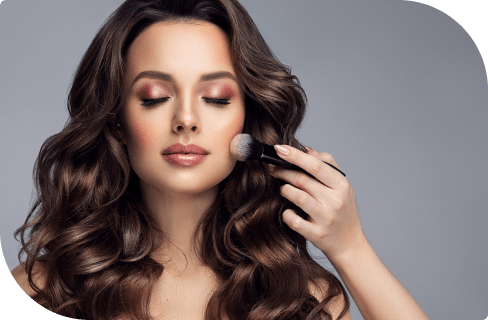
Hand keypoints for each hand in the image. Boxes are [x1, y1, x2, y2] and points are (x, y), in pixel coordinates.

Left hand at [269, 145, 365, 261]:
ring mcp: (326, 218)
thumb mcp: (343, 187)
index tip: (280, 148)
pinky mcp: (316, 234)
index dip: (295, 155)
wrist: (350, 246)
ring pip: (297, 197)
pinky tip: (287, 211)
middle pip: (303, 179)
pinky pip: (293, 220)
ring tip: (282, 188)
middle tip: (272, 169)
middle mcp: (335, 201)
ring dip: (284, 190)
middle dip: (283, 171)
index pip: (316, 165)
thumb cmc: (343, 213)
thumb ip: (327, 166)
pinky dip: (286, 213)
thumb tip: (307, 150)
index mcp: (342, 186)